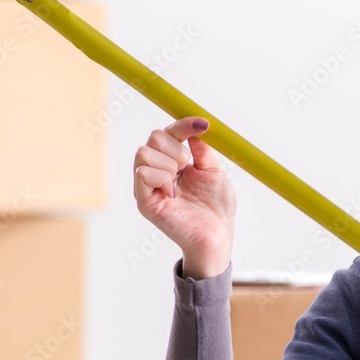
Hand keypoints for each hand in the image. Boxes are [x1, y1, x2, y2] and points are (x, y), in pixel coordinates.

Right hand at [133, 116, 235, 279]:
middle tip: (188, 168)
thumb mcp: (214, 172)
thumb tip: (195, 129)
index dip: (184, 125)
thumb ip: (202, 150)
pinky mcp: (144, 201)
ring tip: (180, 183)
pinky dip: (162, 177)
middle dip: (177, 149)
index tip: (203, 124)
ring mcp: (148, 186)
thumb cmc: (216, 208)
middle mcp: (157, 171)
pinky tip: (172, 193)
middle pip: (154, 137)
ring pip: (145, 153)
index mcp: (173, 162)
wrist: (217, 235)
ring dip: (169, 164)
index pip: (169, 133)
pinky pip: (143, 173)